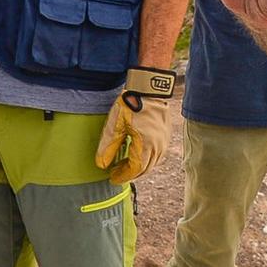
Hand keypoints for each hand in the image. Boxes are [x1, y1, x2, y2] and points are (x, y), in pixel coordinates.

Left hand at [94, 67, 176, 183]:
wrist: (149, 87)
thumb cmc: (131, 104)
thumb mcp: (115, 124)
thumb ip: (108, 146)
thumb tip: (101, 165)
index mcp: (146, 145)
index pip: (135, 169)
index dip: (123, 176)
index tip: (112, 178)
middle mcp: (158, 146)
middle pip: (145, 168)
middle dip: (130, 173)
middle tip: (115, 172)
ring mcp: (164, 140)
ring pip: (152, 162)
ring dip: (139, 167)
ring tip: (124, 164)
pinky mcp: (165, 134)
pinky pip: (157, 153)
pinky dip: (146, 158)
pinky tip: (136, 153)